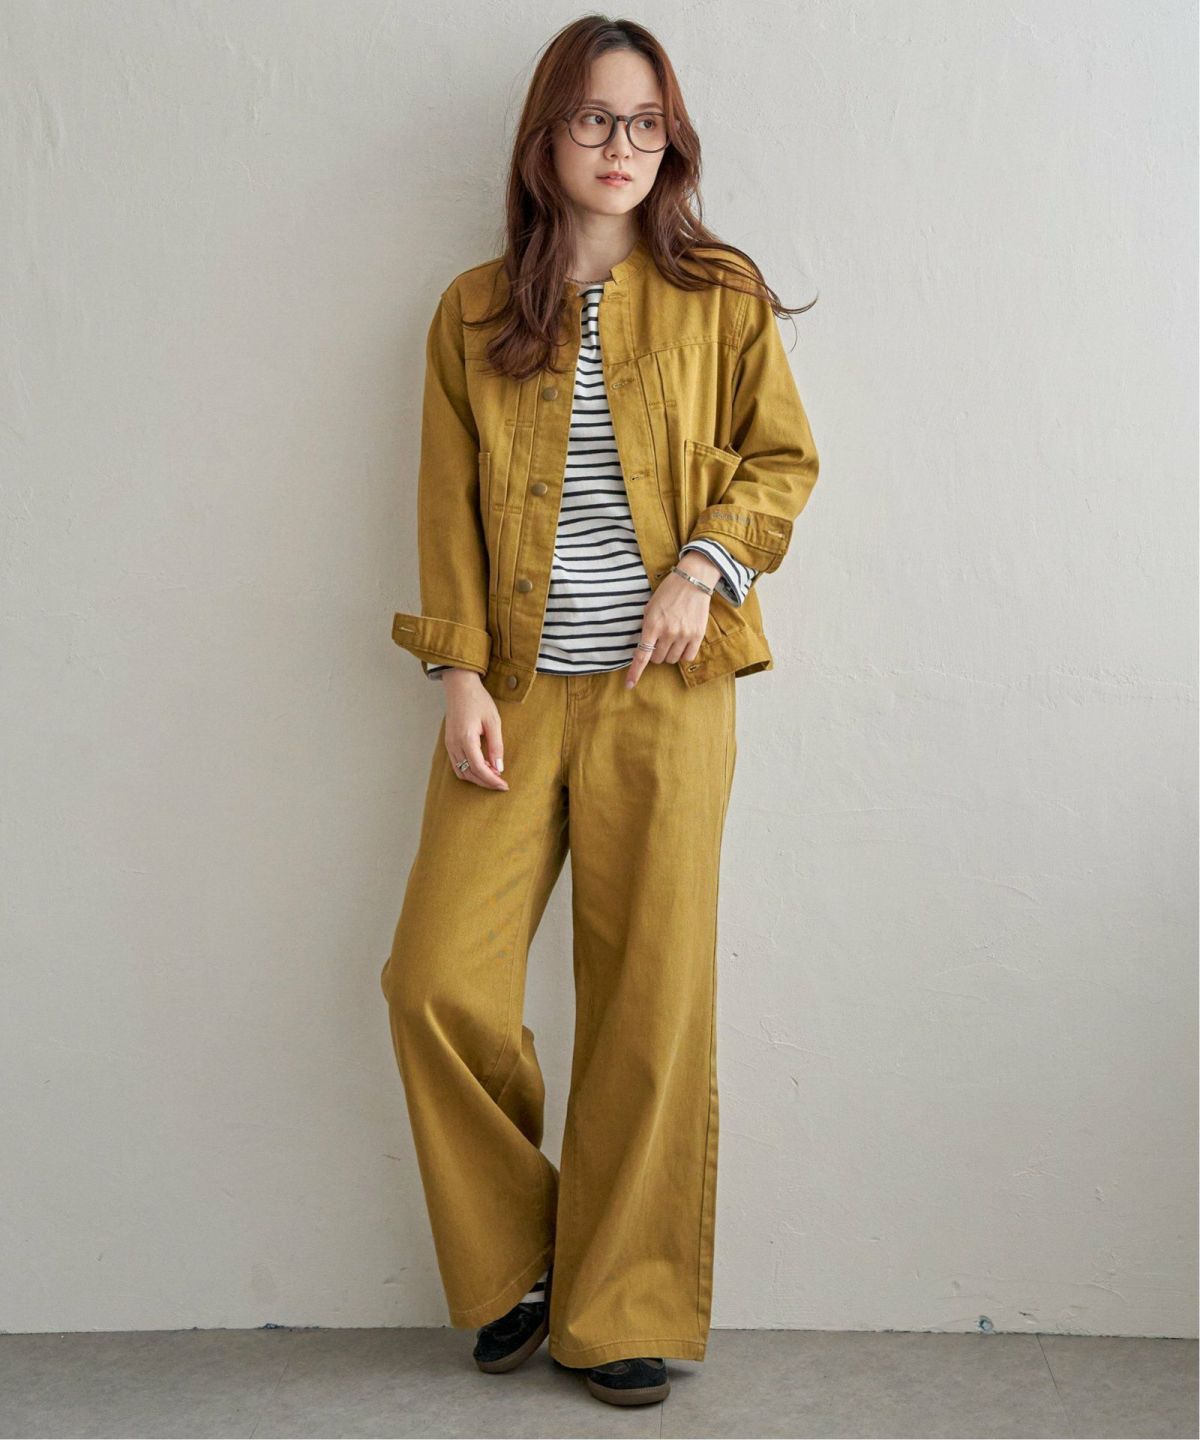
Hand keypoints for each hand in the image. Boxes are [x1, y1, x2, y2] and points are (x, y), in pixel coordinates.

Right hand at [441, 671, 508, 789]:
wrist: (460, 686)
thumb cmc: (478, 700)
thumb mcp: (493, 721)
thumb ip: (496, 746)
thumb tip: (499, 768)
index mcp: (466, 739)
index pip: (479, 768)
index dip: (492, 780)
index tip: (504, 785)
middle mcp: (454, 744)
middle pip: (469, 774)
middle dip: (486, 782)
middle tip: (501, 784)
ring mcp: (449, 744)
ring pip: (461, 772)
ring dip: (477, 778)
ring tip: (493, 776)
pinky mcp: (449, 742)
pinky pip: (457, 765)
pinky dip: (469, 771)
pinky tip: (482, 767)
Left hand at [625, 556, 718, 687]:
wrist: (693, 580)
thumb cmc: (668, 592)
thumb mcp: (650, 607)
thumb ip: (647, 627)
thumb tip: (645, 646)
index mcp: (652, 624)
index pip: (642, 655)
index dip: (635, 672)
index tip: (629, 685)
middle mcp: (668, 632)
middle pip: (658, 659)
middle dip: (656, 653)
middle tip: (660, 640)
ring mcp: (684, 635)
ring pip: (672, 659)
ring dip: (669, 653)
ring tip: (672, 638)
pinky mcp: (697, 635)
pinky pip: (687, 657)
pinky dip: (683, 654)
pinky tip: (682, 643)